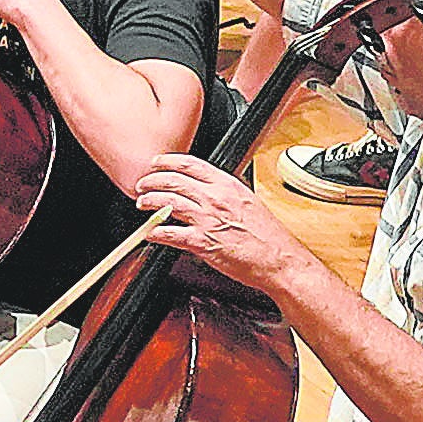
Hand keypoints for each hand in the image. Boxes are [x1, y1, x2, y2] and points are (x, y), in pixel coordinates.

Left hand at [127, 152, 314, 293]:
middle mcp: (216, 198)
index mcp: (228, 185)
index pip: (190, 164)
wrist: (279, 260)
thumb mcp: (248, 202)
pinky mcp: (203, 242)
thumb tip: (208, 190)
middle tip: (143, 184)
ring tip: (143, 203)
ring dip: (150, 202)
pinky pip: (171, 234)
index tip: (157, 163)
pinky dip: (156, 232)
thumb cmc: (268, 236)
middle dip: (152, 181)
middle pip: (174, 181)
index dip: (168, 161)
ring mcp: (208, 219)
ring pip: (169, 203)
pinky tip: (150, 232)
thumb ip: (226, 193)